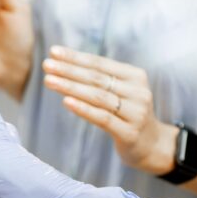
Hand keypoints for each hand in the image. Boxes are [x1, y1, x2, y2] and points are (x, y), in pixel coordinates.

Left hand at [42, 46, 176, 175]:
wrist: (151, 146)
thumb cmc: (127, 114)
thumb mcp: (120, 92)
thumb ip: (100, 80)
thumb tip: (64, 63)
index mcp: (135, 76)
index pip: (100, 63)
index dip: (76, 57)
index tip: (53, 51)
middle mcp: (138, 92)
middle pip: (97, 78)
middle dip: (69, 70)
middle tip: (46, 65)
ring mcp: (136, 113)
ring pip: (98, 96)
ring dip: (71, 87)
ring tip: (49, 81)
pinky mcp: (130, 133)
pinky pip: (103, 118)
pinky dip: (83, 109)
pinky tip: (66, 102)